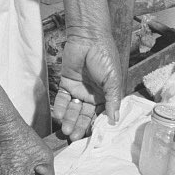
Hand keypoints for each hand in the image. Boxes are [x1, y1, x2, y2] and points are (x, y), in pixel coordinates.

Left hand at [53, 26, 121, 140]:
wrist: (88, 37)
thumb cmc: (105, 56)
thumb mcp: (113, 79)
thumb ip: (112, 100)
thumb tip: (115, 120)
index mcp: (105, 95)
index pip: (99, 115)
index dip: (94, 125)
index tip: (90, 138)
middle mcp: (91, 94)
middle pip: (84, 115)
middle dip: (79, 126)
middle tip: (73, 137)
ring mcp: (78, 89)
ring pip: (72, 109)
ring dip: (69, 120)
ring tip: (65, 130)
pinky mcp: (66, 83)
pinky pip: (62, 98)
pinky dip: (60, 108)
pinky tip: (58, 116)